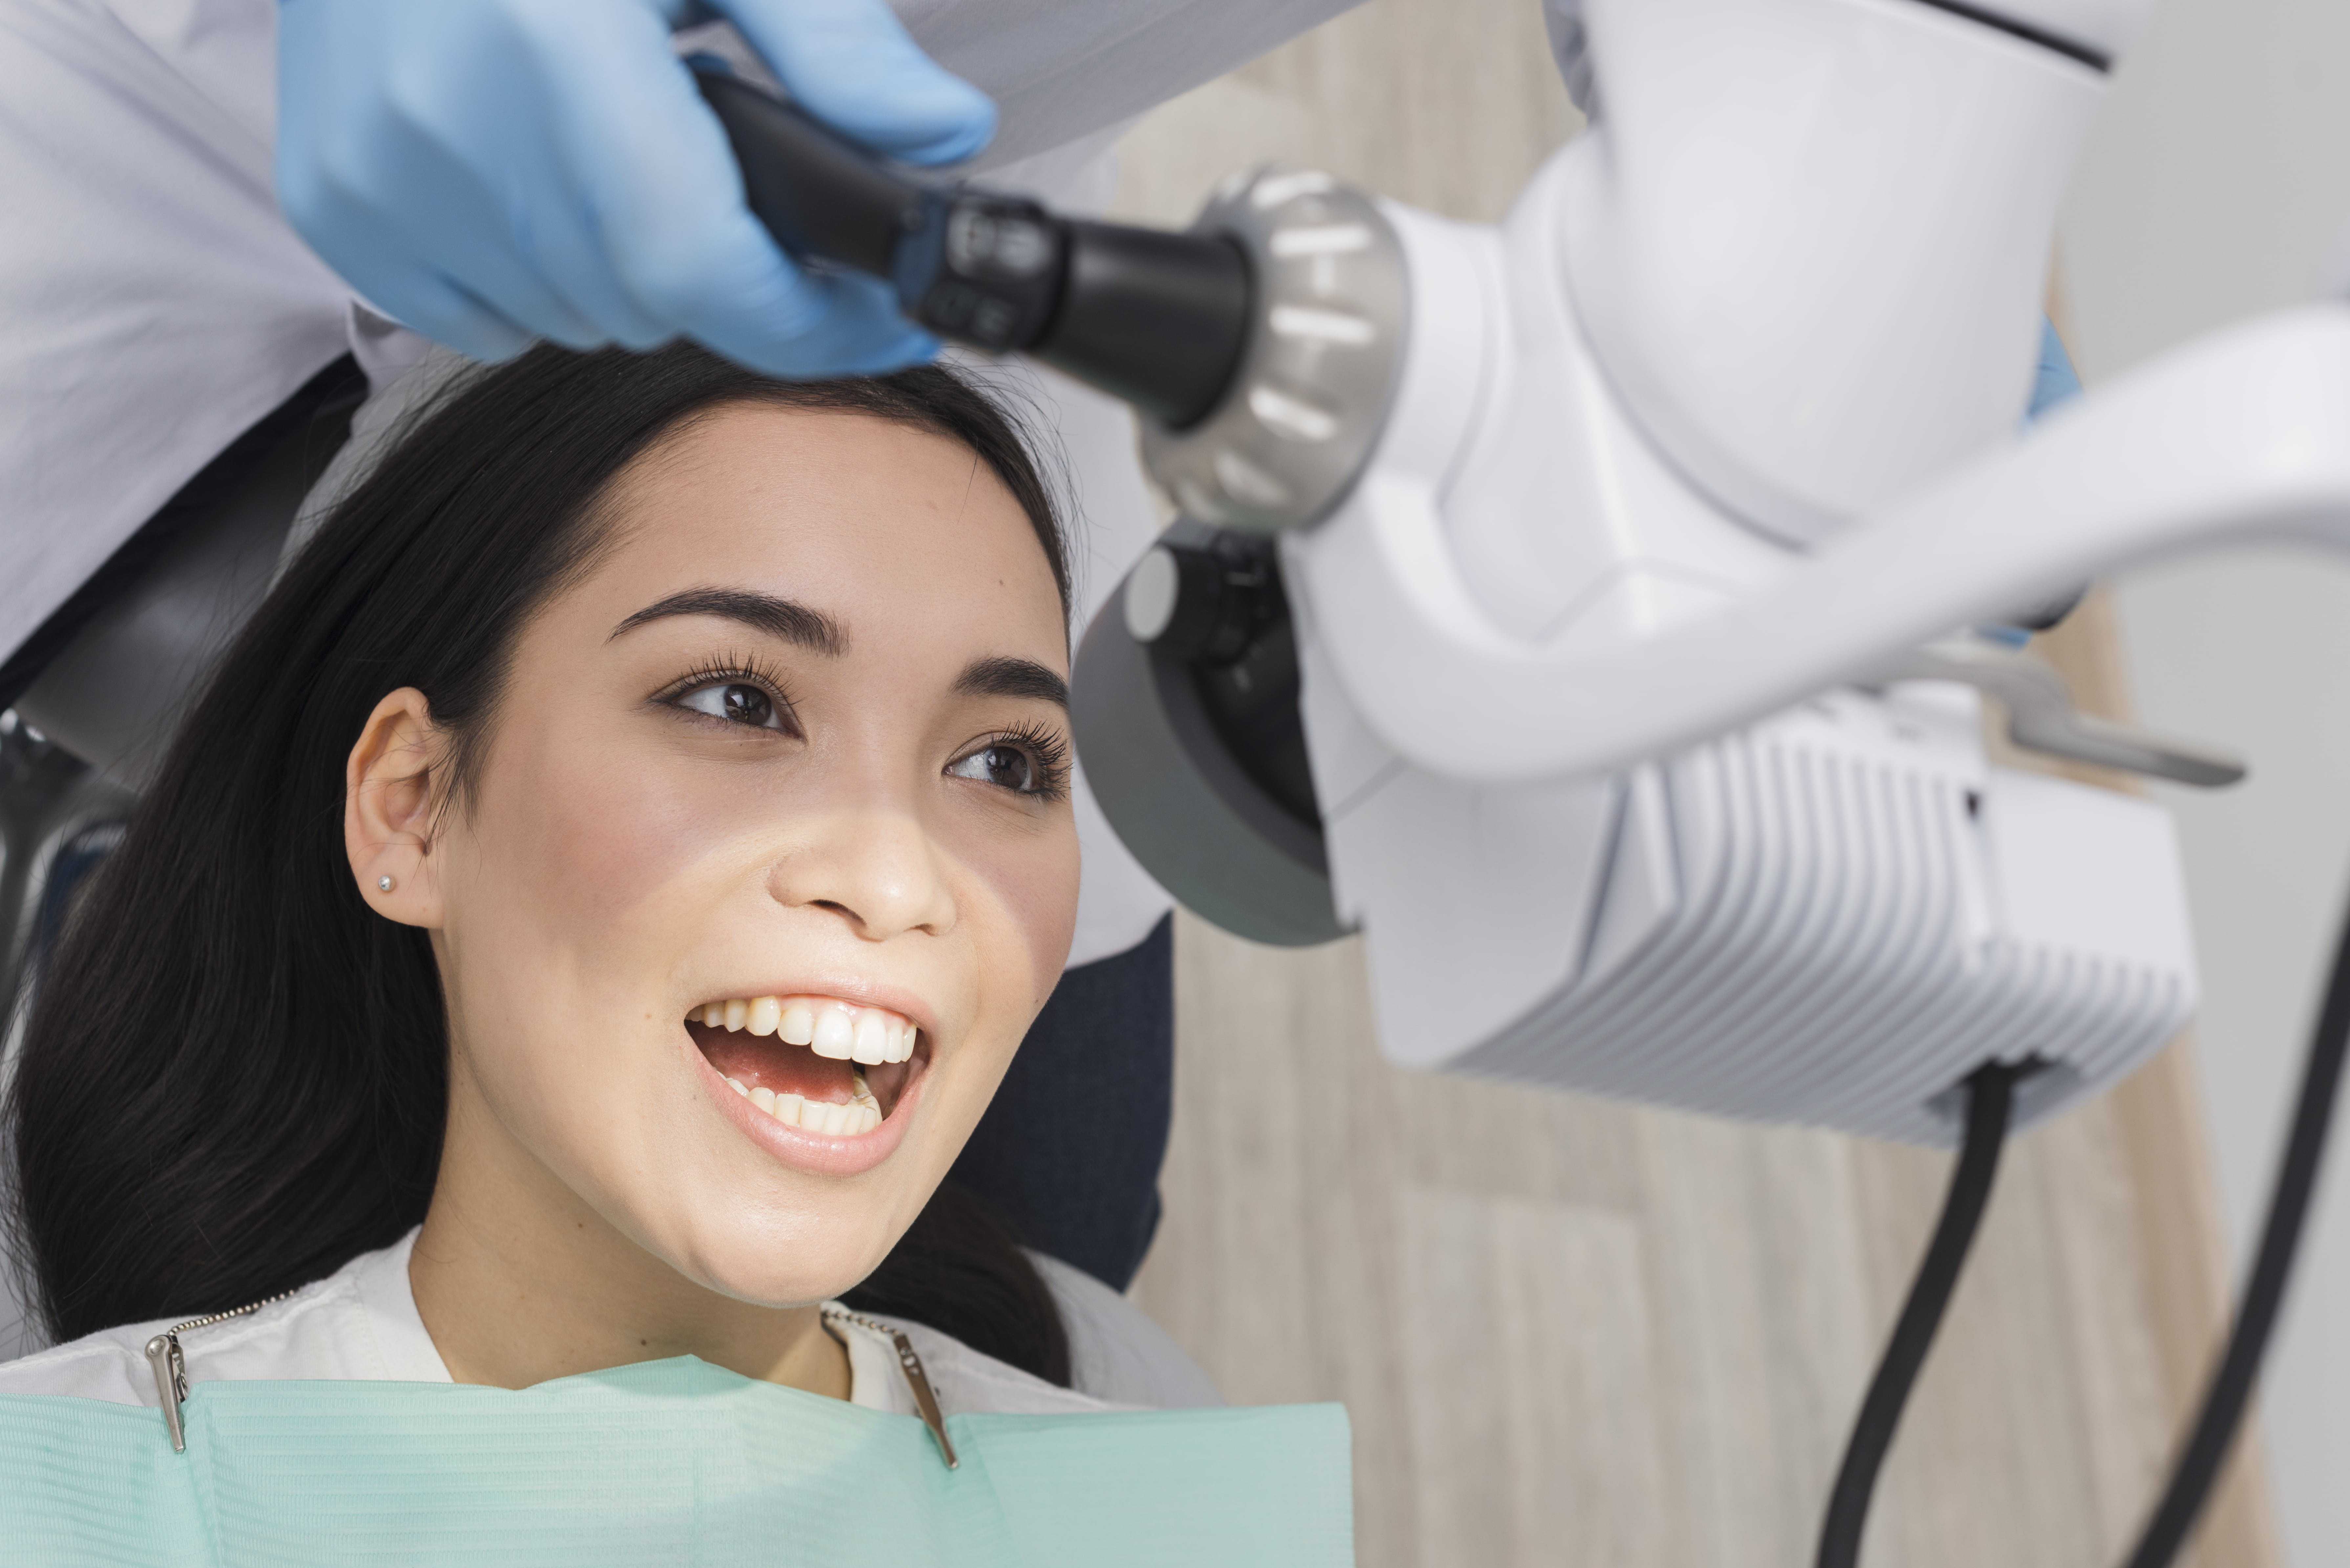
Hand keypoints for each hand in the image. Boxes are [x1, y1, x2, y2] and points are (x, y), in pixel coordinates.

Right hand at [275, 0, 995, 375]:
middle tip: (742, 199)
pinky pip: (483, 319)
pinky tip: (548, 184)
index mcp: (554, 49)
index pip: (704, 267)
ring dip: (636, 276)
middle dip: (729, 277)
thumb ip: (832, 41)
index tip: (882, 323)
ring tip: (637, 167)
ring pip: (576, 321)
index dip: (813, 322)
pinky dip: (541, 279)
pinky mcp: (338, 204)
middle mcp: (452, 125)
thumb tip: (941, 135)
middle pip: (652, 305)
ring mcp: (382, 178)